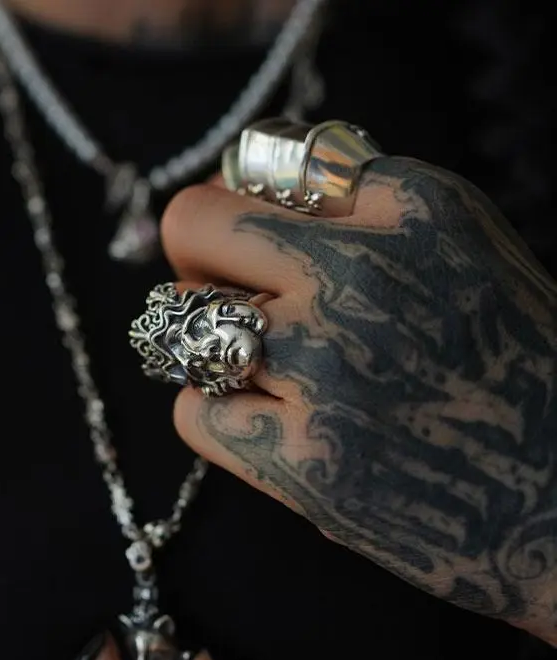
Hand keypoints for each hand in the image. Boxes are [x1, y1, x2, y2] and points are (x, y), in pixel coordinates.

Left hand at [163, 156, 556, 645]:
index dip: (237, 202)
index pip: (264, 166)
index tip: (241, 237)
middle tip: (215, 292)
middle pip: (193, 225)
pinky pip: (194, 413)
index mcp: (417, 209)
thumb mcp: (460, 255)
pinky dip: (216, 415)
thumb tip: (235, 192)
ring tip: (260, 369)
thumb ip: (362, 211)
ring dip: (207, 344)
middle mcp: (364, 275)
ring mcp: (328, 369)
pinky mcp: (305, 461)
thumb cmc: (511, 373)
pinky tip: (266, 424)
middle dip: (192, 256)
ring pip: (181, 322)